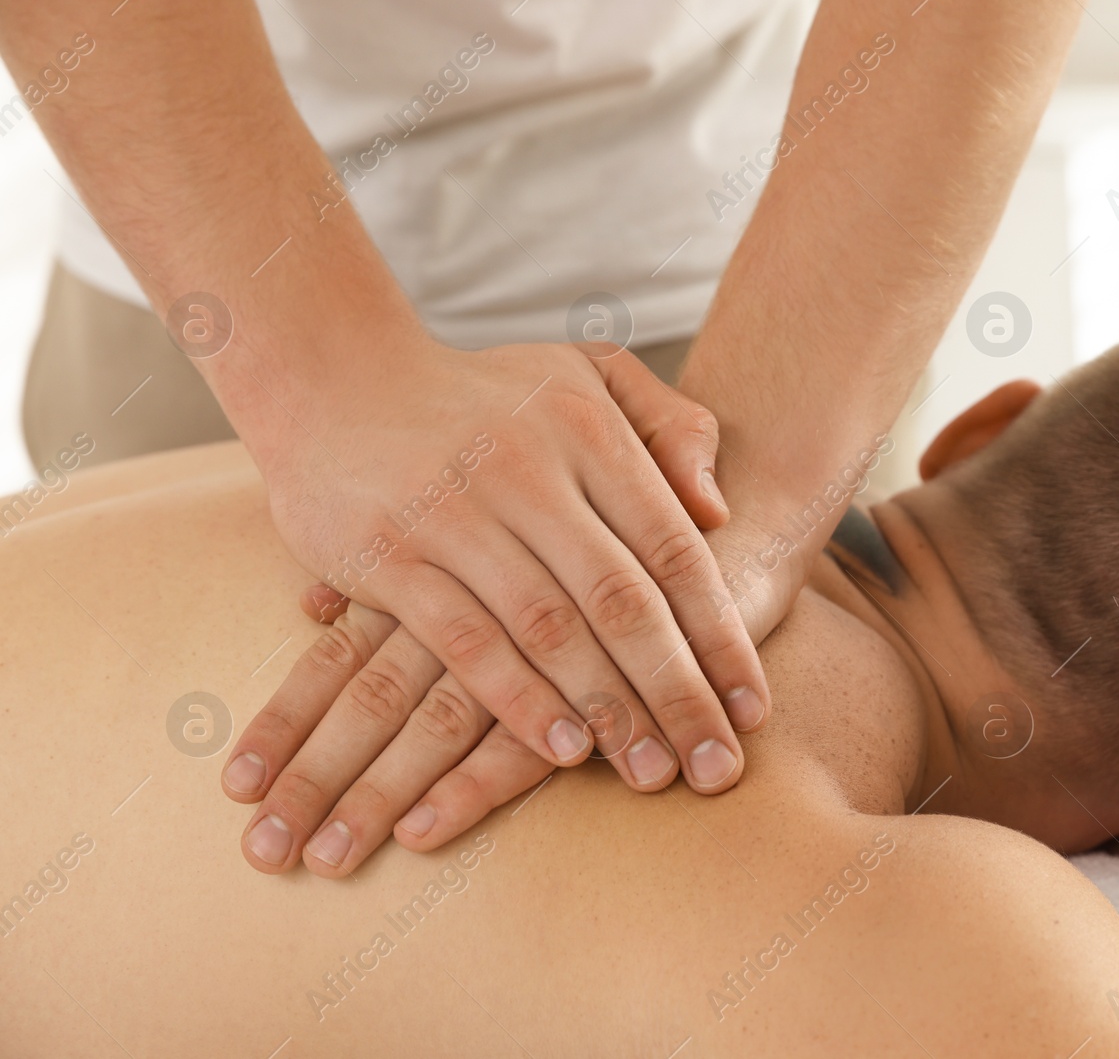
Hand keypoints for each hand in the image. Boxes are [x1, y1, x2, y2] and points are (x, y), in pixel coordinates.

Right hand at [224, 342, 769, 872]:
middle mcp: (530, 473)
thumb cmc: (484, 392)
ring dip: (610, 712)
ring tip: (656, 774)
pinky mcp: (392, 556)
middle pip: (624, 603)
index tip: (754, 708)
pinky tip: (564, 751)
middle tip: (718, 768)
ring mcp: (457, 515)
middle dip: (680, 694)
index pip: (673, 551)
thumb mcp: (587, 374)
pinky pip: (467, 642)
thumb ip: (668, 425)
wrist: (334, 373)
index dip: (719, 637)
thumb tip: (718, 511)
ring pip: (551, 631)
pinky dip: (519, 700)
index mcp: (589, 432)